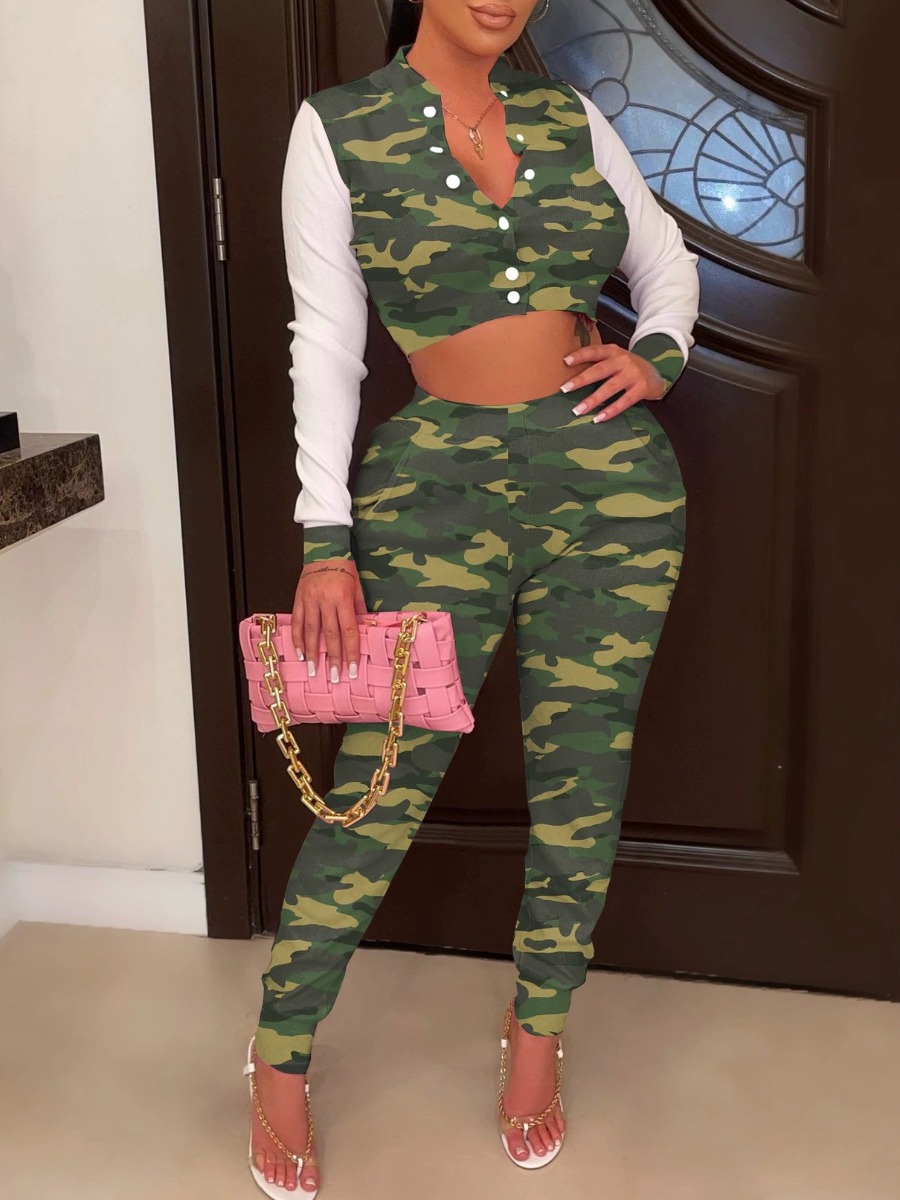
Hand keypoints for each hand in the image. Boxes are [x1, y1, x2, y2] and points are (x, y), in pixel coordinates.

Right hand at [292, 557, 367, 682]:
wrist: (325, 550)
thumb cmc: (345, 569)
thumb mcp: (358, 587)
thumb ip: (360, 609)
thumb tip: (364, 630)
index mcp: (343, 598)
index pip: (348, 631)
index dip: (350, 652)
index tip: (351, 670)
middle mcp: (325, 601)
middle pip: (330, 635)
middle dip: (332, 658)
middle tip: (334, 677)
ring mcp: (310, 600)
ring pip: (311, 631)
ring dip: (312, 653)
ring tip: (313, 670)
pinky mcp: (298, 599)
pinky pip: (297, 622)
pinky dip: (298, 638)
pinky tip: (299, 652)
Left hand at [560, 343, 666, 421]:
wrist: (656, 375)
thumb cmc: (627, 369)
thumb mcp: (615, 360)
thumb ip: (599, 363)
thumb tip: (571, 377)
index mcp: (614, 352)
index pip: (595, 351)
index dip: (581, 355)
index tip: (566, 361)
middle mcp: (623, 360)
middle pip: (600, 370)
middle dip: (581, 379)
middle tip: (564, 388)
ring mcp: (633, 374)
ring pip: (610, 387)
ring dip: (593, 400)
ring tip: (578, 410)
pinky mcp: (641, 388)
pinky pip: (624, 401)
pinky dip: (610, 410)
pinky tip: (598, 418)